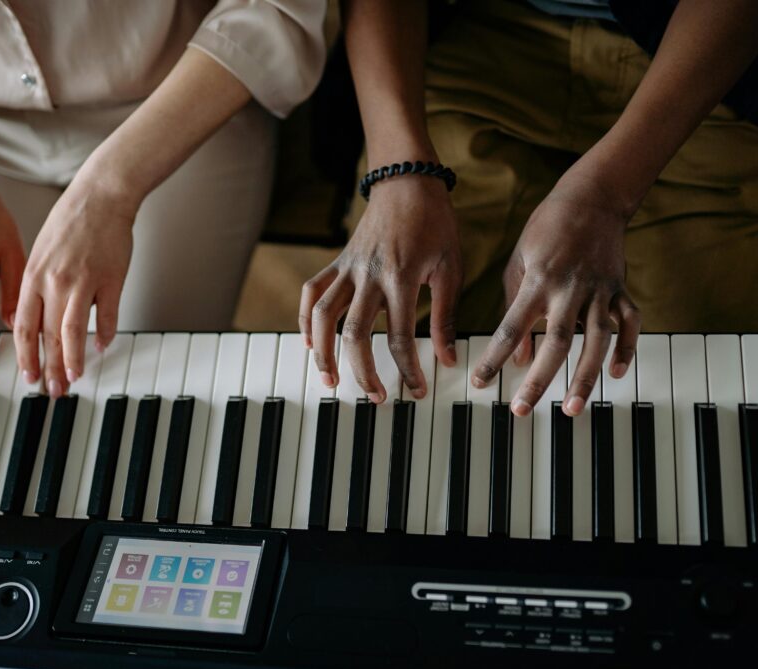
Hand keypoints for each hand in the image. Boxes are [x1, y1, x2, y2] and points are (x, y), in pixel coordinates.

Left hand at [14, 179, 133, 397]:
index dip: (25, 356)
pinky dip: (105, 334)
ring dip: (73, 359)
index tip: (28, 376)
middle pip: (47, 335)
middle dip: (48, 367)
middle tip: (51, 390)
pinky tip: (102, 346)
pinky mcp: (110, 279)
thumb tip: (32, 320)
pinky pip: (107, 315)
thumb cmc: (71, 222)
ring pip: (73, 331)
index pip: (23, 326)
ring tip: (74, 378)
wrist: (101, 195)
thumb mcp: (40, 252)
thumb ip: (35, 287)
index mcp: (33, 276)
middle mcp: (54, 281)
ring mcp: (83, 281)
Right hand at [299, 176, 461, 401]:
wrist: (407, 182)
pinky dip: (307, 320)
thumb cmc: (435, 224)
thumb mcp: (450, 268)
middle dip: (363, 372)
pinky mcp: (337, 263)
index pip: (400, 337)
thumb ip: (445, 316)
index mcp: (402, 278)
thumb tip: (446, 359)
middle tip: (376, 397)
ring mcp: (348, 268)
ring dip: (323, 353)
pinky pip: (313, 293)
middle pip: (355, 335)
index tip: (417, 391)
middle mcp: (369, 275)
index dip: (408, 370)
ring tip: (330, 381)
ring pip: (324, 317)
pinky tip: (311, 344)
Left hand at [470, 163, 640, 416]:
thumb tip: (518, 357)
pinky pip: (629, 323)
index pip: (511, 328)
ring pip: (596, 340)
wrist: (592, 197)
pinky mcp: (621, 288)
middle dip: (539, 380)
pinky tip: (616, 373)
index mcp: (538, 281)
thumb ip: (515, 309)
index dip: (493, 359)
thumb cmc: (546, 230)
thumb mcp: (519, 262)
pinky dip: (626, 349)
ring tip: (573, 408)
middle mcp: (569, 288)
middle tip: (522, 410)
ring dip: (585, 377)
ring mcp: (600, 290)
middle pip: (556, 342)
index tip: (479, 384)